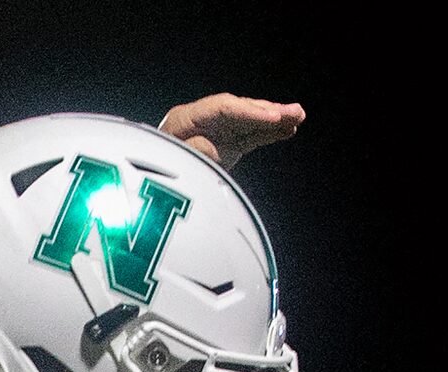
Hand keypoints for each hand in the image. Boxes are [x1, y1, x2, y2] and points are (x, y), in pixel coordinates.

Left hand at [158, 94, 303, 169]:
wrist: (148, 186)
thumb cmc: (155, 171)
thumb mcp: (169, 163)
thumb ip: (192, 152)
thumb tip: (211, 146)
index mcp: (184, 119)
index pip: (222, 108)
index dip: (248, 112)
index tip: (271, 117)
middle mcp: (203, 121)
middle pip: (239, 110)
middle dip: (267, 112)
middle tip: (295, 112)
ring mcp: (216, 131)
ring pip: (249, 122)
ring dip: (275, 120)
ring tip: (299, 117)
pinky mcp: (226, 145)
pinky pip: (251, 136)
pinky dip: (269, 133)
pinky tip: (289, 129)